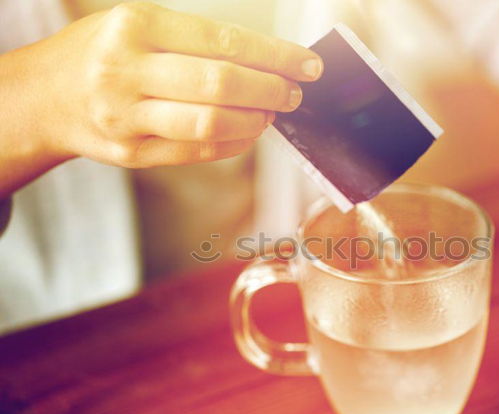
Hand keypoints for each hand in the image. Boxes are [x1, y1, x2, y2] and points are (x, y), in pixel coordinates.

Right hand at [0, 1, 321, 187]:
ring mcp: (126, 118)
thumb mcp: (134, 25)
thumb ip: (192, 42)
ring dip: (254, 120)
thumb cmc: (101, 53)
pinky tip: (248, 131)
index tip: (306, 65)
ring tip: (272, 112)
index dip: (274, 56)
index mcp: (134, 27)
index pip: (223, 42)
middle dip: (270, 90)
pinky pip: (197, 153)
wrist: (43, 96)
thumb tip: (264, 61)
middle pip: (220, 84)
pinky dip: (233, 143)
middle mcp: (127, 71)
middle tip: (293, 93)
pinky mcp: (131, 154)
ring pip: (210, 124)